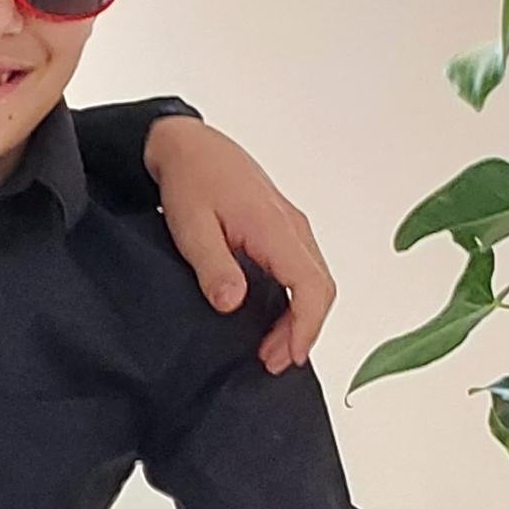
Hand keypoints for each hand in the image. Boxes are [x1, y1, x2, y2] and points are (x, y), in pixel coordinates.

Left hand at [142, 118, 335, 371]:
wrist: (188, 145)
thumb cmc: (189, 179)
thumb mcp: (190, 226)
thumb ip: (213, 266)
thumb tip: (232, 304)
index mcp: (276, 227)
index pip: (311, 285)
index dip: (306, 326)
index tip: (290, 357)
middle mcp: (293, 227)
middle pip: (320, 287)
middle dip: (303, 330)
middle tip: (272, 363)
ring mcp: (290, 227)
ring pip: (313, 280)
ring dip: (298, 318)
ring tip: (269, 349)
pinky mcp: (281, 229)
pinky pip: (301, 269)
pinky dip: (294, 299)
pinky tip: (270, 319)